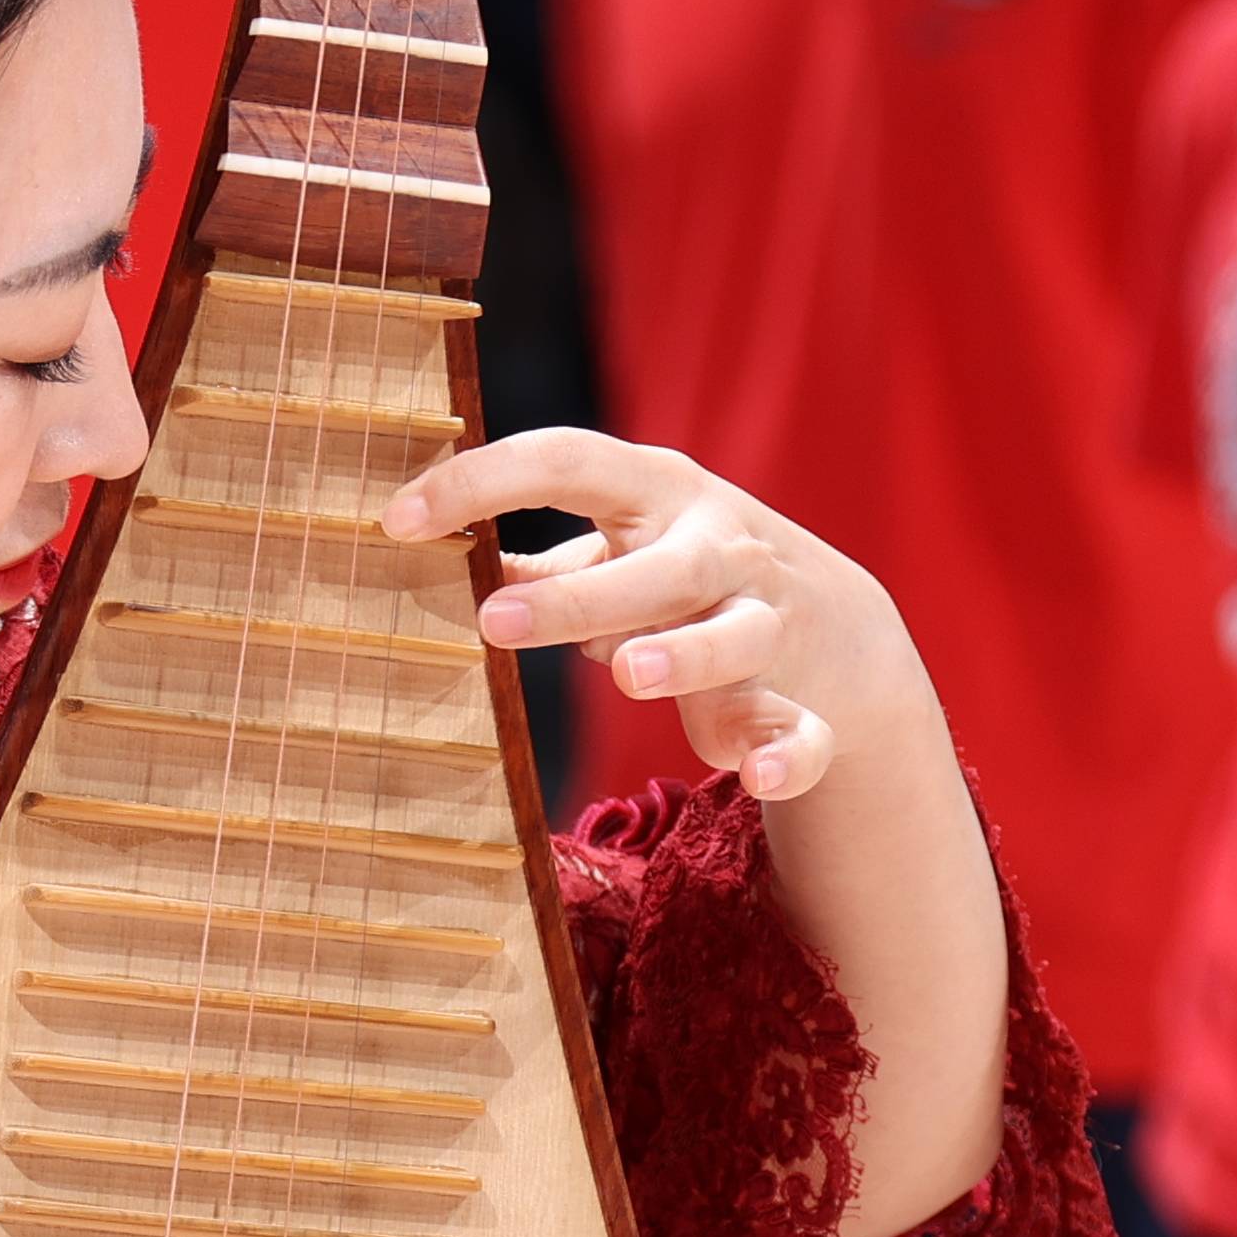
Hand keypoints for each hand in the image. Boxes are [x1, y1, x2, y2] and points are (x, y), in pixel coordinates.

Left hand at [382, 425, 929, 805]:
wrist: (838, 631)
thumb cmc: (686, 577)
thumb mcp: (618, 549)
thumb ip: (539, 561)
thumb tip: (430, 556)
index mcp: (656, 494)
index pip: (566, 460)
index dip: (481, 480)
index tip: (398, 517)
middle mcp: (719, 548)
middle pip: (655, 564)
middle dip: (576, 594)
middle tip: (491, 618)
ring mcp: (768, 623)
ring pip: (734, 635)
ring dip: (685, 654)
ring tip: (629, 674)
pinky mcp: (803, 705)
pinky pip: (802, 732)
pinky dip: (786, 755)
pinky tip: (758, 776)